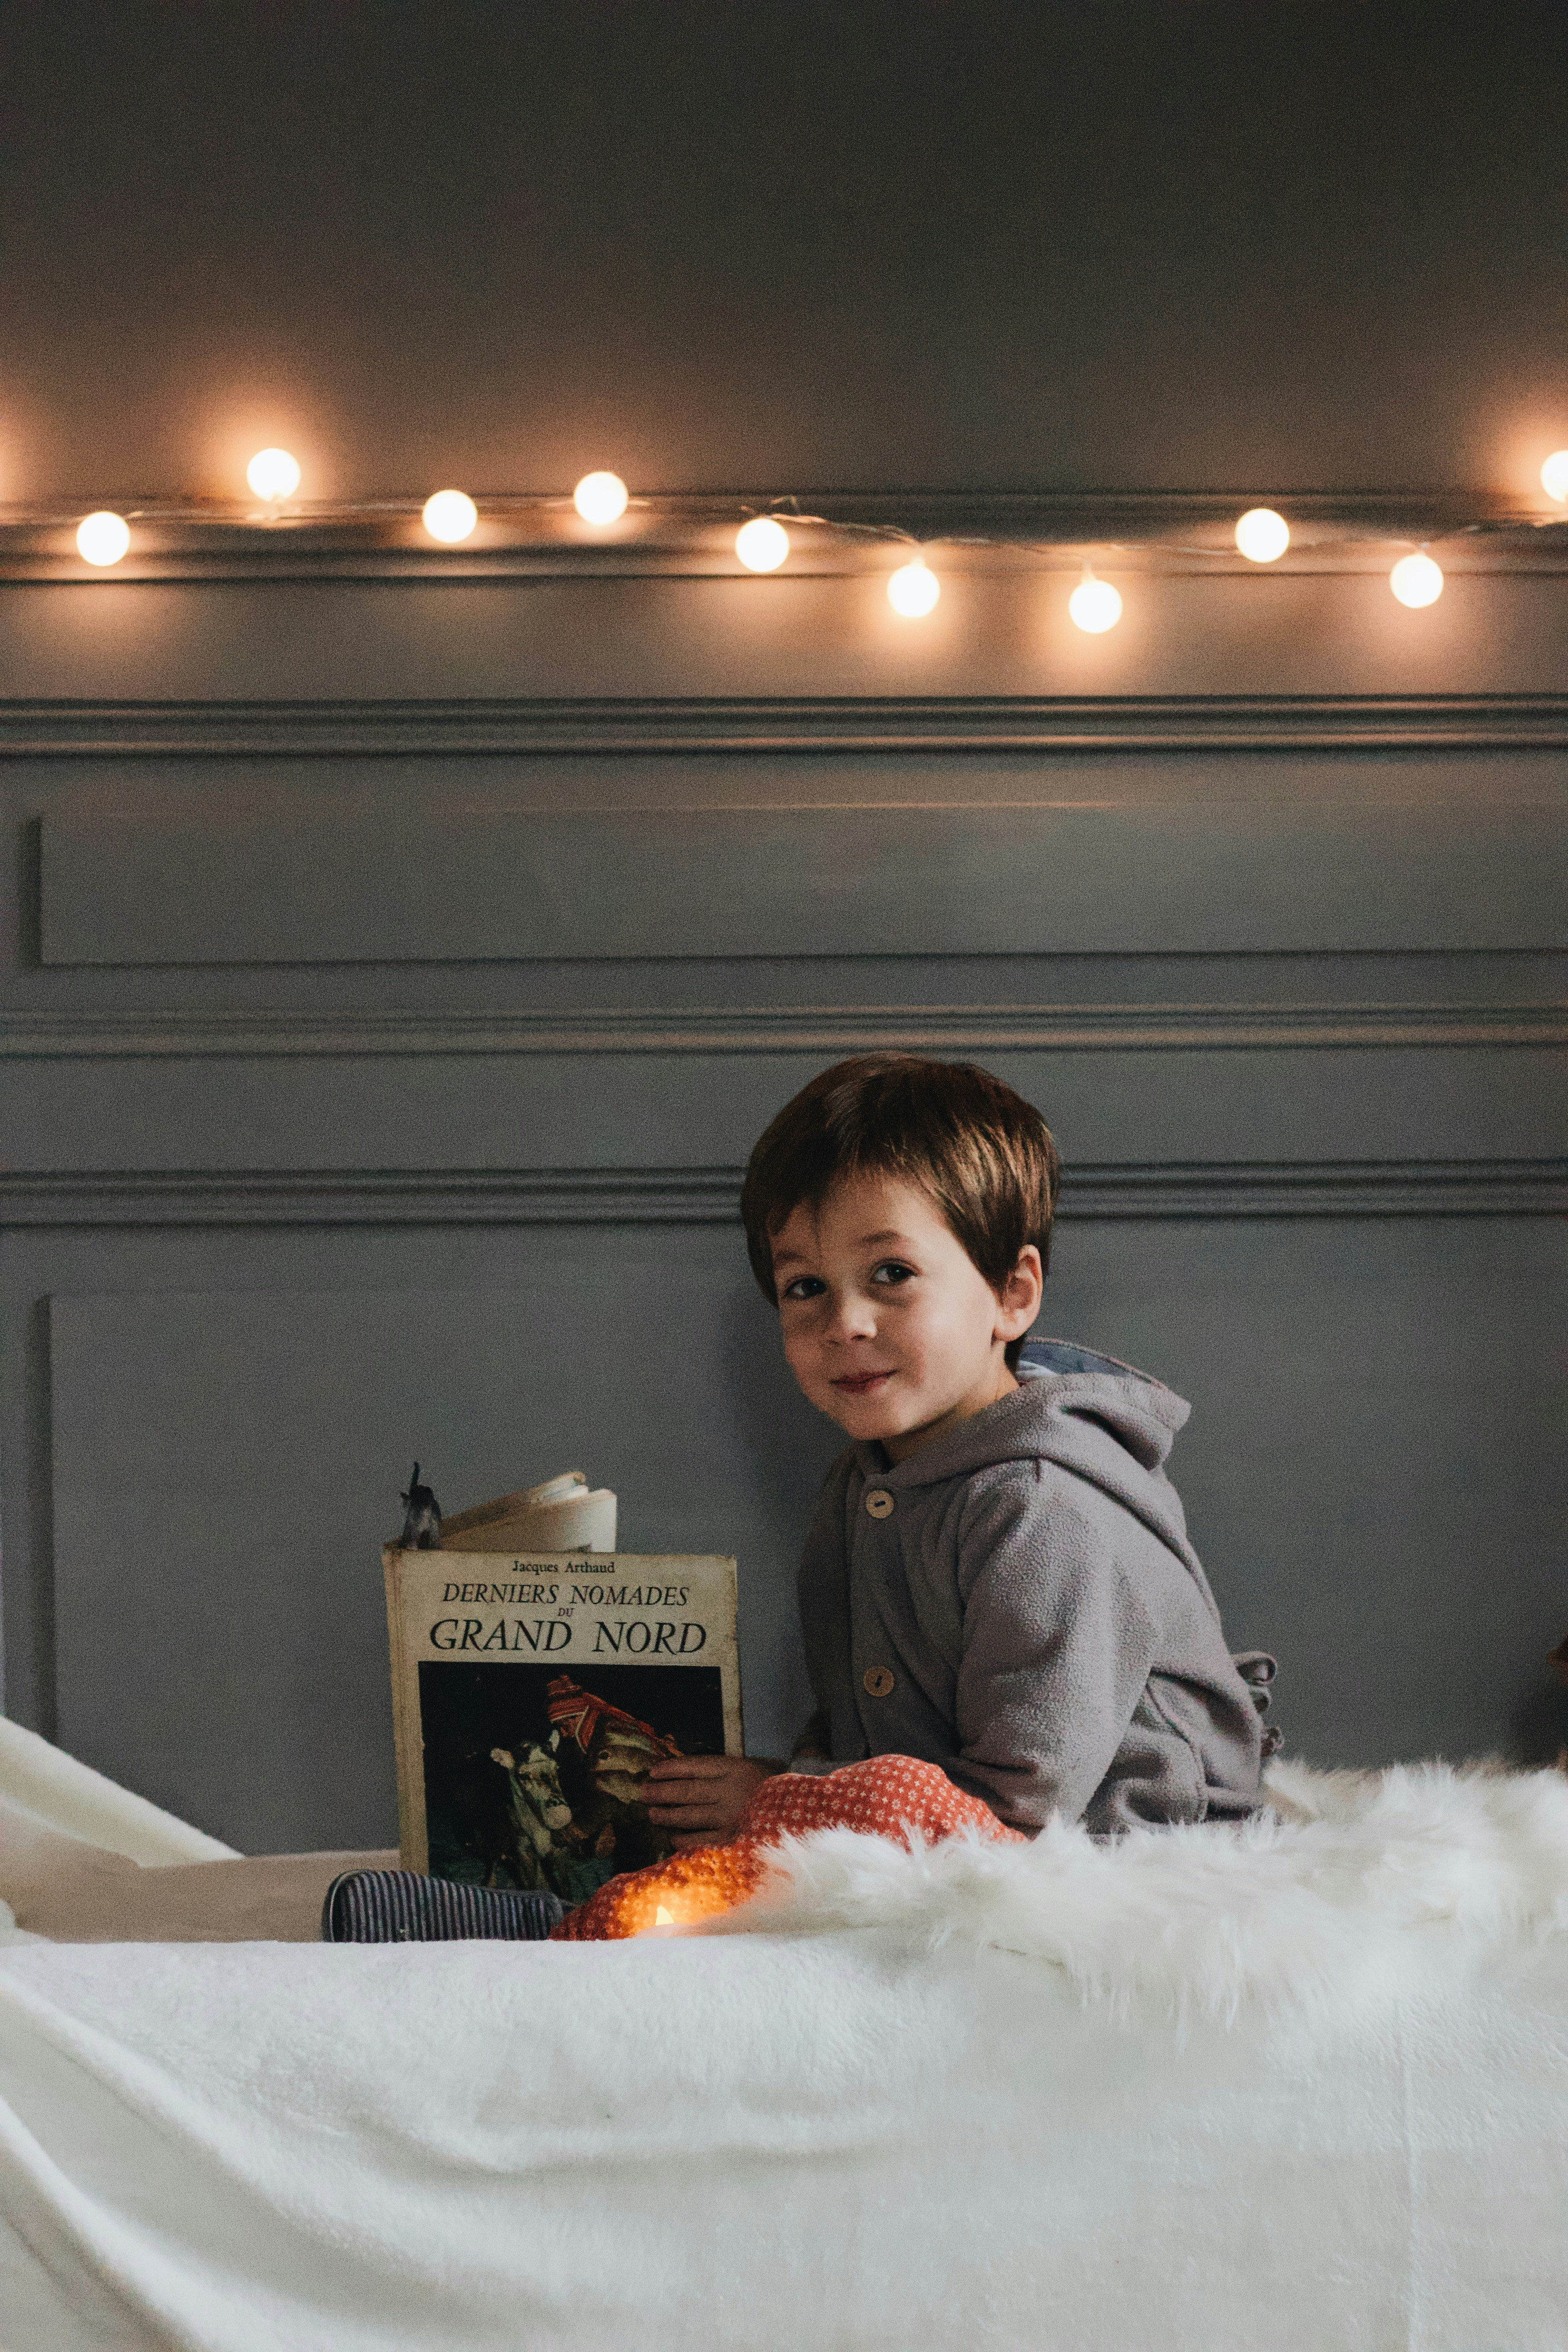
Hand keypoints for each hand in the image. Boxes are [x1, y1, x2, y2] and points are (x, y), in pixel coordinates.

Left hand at [643, 1755, 783, 1848]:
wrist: (802, 1815)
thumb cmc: (772, 1789)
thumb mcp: (752, 1768)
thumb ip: (724, 1772)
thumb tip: (686, 1776)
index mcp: (735, 1768)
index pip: (694, 1766)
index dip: (671, 1769)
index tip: (654, 1771)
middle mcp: (730, 1791)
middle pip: (686, 1791)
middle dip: (661, 1791)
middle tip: (643, 1792)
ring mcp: (731, 1816)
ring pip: (690, 1815)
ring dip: (667, 1815)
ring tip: (652, 1813)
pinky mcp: (732, 1839)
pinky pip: (701, 1840)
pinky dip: (684, 1839)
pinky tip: (673, 1838)